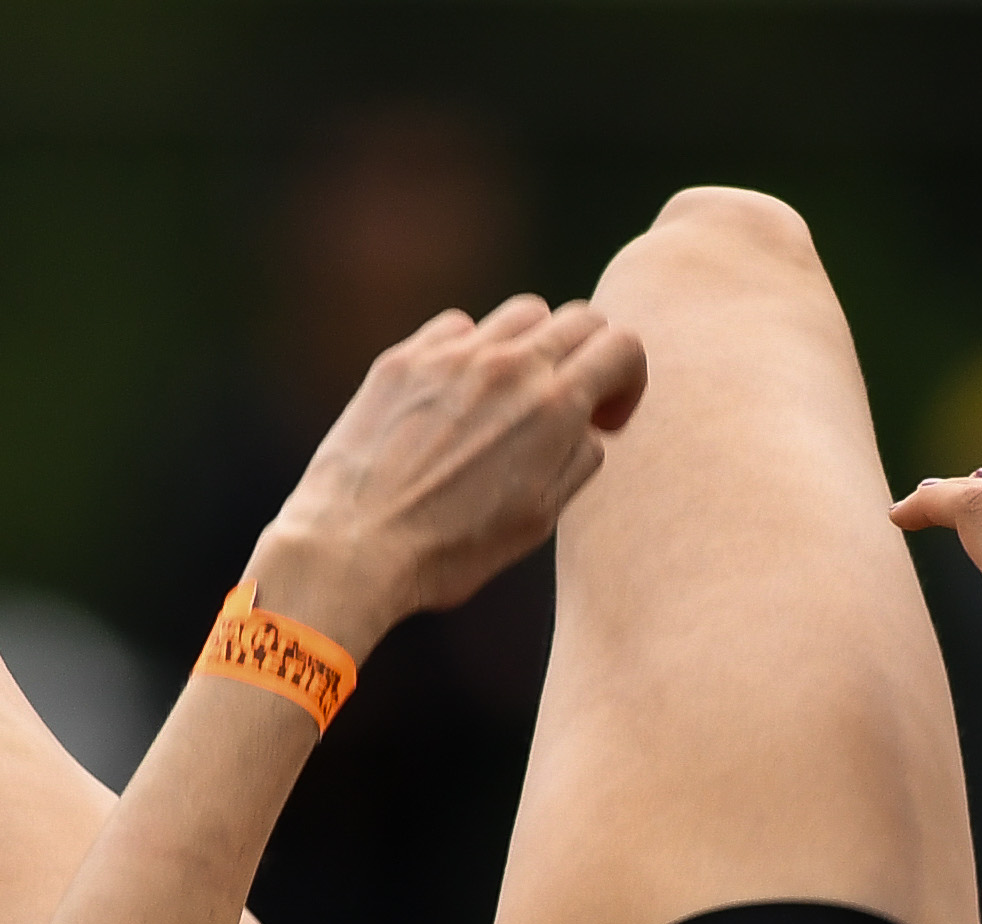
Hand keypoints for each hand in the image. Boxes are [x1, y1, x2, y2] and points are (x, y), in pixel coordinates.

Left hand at [249, 297, 647, 647]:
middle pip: (578, 319)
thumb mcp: (537, 520)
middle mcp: (509, 365)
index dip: (627, 381)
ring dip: (532, 346)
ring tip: (510, 395)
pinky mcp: (406, 358)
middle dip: (587, 358)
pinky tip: (456, 395)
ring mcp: (454, 355)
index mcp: (554, 406)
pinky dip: (471, 351)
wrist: (353, 547)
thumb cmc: (449, 551)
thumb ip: (577, 459)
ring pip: (522, 314)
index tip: (605, 417)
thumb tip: (589, 425)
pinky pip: (458, 327)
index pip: (623, 346)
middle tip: (566, 404)